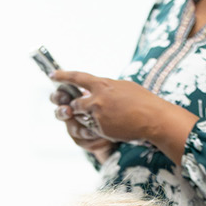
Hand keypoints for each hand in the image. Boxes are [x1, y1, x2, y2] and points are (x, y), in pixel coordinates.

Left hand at [54, 69, 196, 160]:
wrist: (153, 118)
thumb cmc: (143, 101)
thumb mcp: (123, 87)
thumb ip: (107, 88)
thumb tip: (97, 89)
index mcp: (103, 85)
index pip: (77, 78)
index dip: (63, 76)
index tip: (52, 75)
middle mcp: (96, 99)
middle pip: (75, 103)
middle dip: (77, 107)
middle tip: (87, 108)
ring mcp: (97, 115)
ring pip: (84, 118)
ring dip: (92, 118)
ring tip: (112, 117)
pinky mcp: (101, 130)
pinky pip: (94, 129)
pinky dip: (102, 128)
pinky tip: (117, 126)